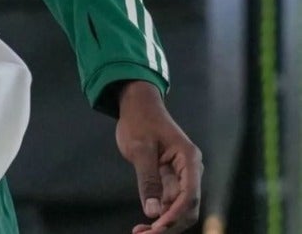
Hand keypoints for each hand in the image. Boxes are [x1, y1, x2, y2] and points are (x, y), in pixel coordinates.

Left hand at [115, 81, 202, 232]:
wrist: (137, 106)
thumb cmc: (139, 121)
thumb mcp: (140, 148)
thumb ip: (147, 178)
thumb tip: (152, 212)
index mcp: (189, 159)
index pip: (189, 195)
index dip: (175, 215)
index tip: (158, 228)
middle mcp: (190, 170)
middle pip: (187, 207)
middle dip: (170, 225)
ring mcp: (181, 176)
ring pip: (179, 209)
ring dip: (164, 224)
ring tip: (140, 233)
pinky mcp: (170, 180)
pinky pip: (169, 203)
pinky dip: (159, 215)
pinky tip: (144, 225)